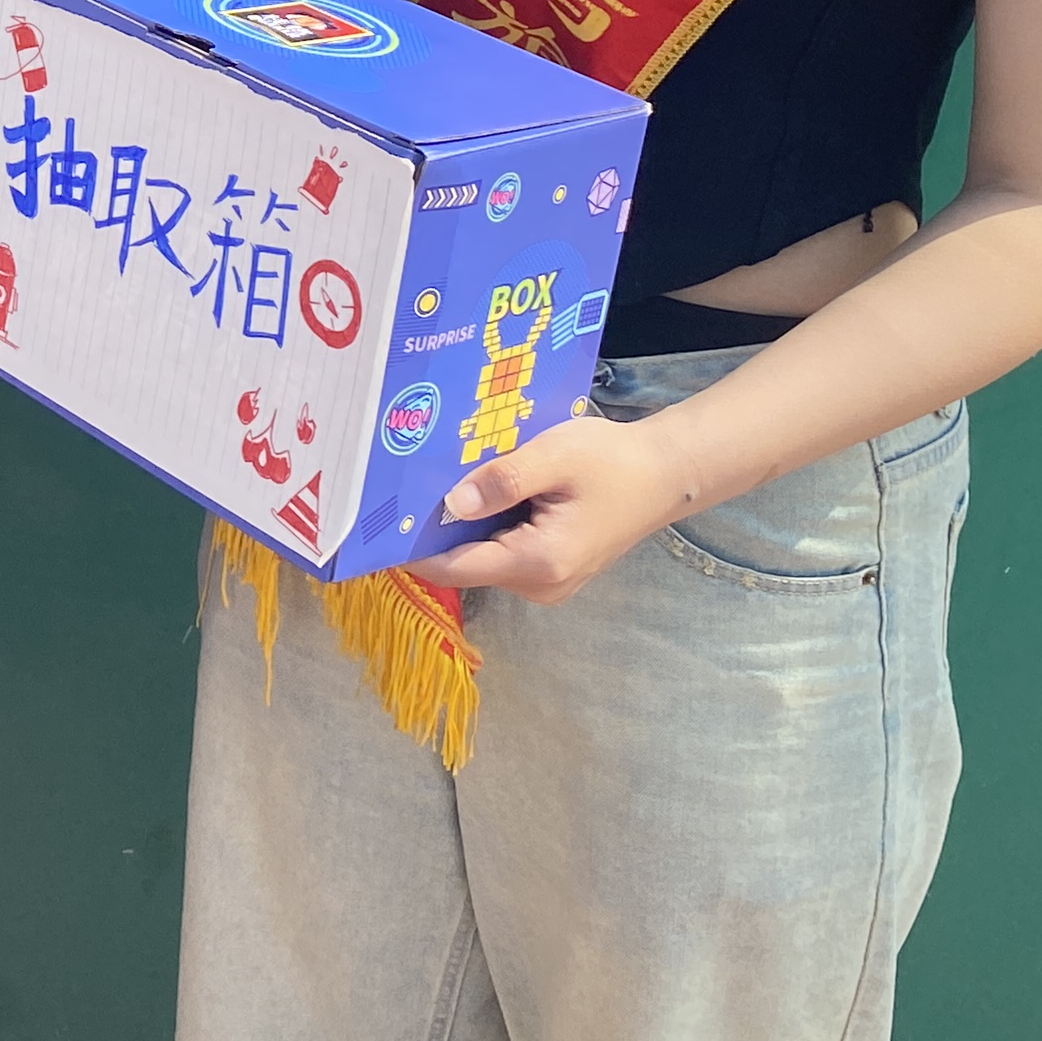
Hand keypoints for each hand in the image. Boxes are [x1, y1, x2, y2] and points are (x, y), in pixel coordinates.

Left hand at [408, 412, 698, 602]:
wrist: (665, 474)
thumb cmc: (612, 461)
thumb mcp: (553, 456)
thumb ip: (502, 480)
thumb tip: (450, 504)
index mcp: (537, 562)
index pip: (454, 567)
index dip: (411, 547)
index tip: (375, 521)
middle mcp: (539, 584)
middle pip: (465, 562)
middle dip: (434, 528)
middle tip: (400, 486)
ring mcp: (547, 581)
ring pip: (483, 555)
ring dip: (462, 523)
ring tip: (433, 479)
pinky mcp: (551, 568)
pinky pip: (503, 550)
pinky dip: (486, 524)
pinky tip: (477, 489)